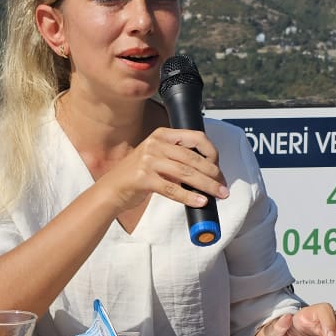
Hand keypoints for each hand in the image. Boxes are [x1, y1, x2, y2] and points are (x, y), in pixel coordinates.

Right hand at [94, 126, 229, 213]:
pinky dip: (189, 196)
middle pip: (193, 158)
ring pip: (186, 173)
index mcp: (162, 134)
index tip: (219, 167)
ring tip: (219, 195)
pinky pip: (173, 189)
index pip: (196, 137)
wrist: (112, 189)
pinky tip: (200, 201)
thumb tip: (210, 171)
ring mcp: (148, 160)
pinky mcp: (143, 179)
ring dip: (207, 186)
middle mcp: (155, 144)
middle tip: (223, 187)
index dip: (212, 152)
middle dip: (213, 174)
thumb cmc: (139, 175)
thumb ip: (178, 157)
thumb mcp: (157, 157)